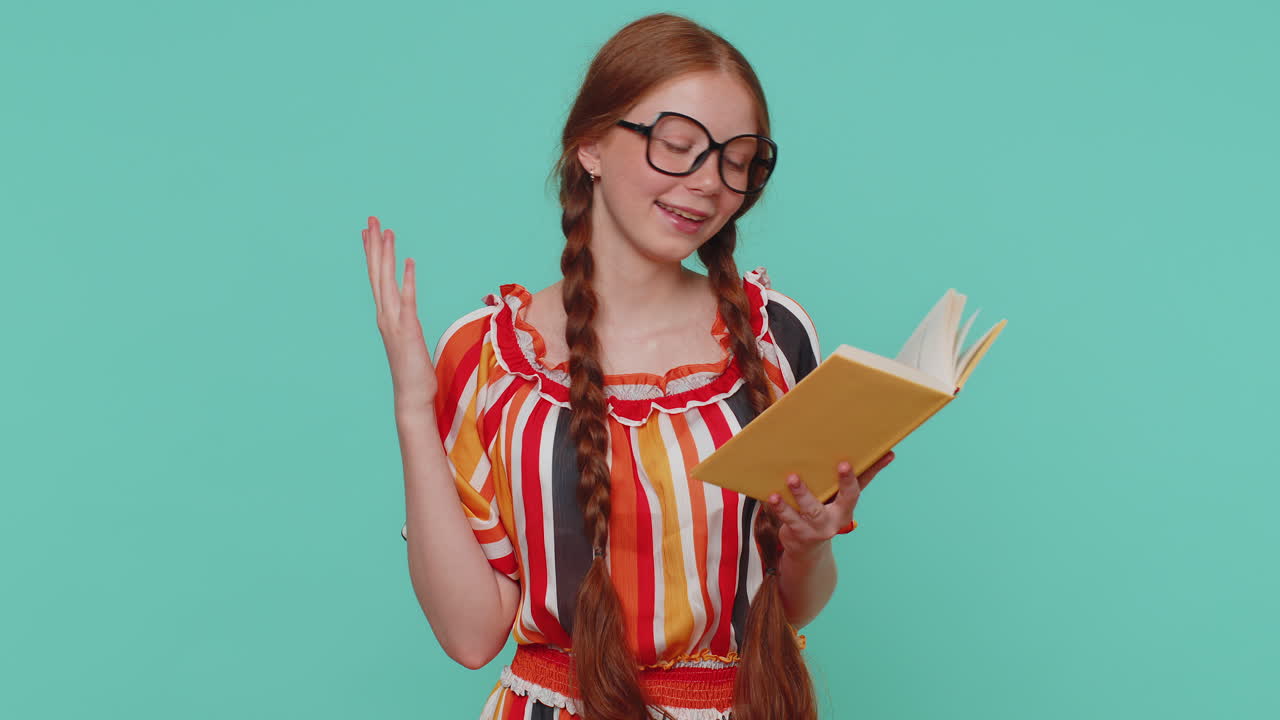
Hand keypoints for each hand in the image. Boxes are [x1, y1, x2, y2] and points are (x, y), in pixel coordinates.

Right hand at [361, 215, 436, 406]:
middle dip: (375, 245)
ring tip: (386, 230)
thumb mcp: (408, 340)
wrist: (411, 396)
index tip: (369, 232)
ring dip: (387, 255)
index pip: (376, 278)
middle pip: (377, 273)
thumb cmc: (413, 371)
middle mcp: (385, 315)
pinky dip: (407, 279)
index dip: (373, 254)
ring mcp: (394, 322)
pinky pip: (408, 299)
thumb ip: (405, 324)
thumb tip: (406, 315)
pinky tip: (409, 260)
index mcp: (385, 316)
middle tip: (372, 219)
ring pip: (387, 281)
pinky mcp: (408, 329)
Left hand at [765, 450, 895, 556]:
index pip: (853, 493)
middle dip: (840, 483)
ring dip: (801, 493)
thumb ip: (862, 477)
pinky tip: (773, 496)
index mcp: (846, 509)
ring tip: (792, 478)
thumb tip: (889, 454)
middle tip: (840, 464)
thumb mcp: (844, 499)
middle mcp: (833, 520)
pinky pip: (788, 518)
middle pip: (840, 499)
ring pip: (809, 510)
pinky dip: (781, 507)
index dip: (850, 479)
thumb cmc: (828, 512)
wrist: (807, 549)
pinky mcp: (798, 533)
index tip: (851, 463)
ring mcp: (815, 528)